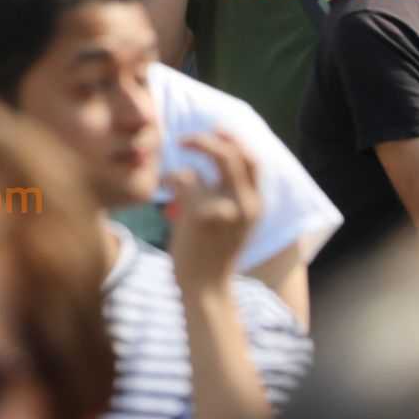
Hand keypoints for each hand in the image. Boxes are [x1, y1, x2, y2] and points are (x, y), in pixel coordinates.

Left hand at [166, 129, 262, 294]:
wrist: (204, 289)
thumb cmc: (212, 256)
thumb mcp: (232, 226)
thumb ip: (229, 198)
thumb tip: (205, 169)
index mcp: (256, 206)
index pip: (254, 161)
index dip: (235, 140)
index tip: (216, 130)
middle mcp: (246, 204)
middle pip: (234, 153)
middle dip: (209, 139)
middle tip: (185, 138)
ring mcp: (226, 206)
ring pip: (205, 164)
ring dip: (183, 166)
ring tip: (169, 182)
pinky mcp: (202, 212)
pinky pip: (183, 178)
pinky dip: (169, 179)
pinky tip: (162, 189)